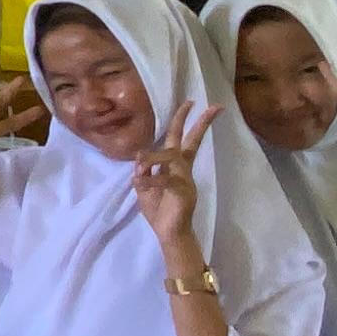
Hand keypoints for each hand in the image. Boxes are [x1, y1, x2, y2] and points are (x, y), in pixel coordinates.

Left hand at [130, 96, 219, 244]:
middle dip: (195, 121)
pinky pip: (166, 179)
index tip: (191, 103)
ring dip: (153, 158)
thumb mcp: (144, 188)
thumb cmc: (159, 211)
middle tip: (195, 102)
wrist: (169, 233)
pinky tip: (141, 181)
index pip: (181, 139)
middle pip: (190, 140)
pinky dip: (151, 179)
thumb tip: (140, 158)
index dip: (185, 121)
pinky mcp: (183, 192)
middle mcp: (183, 169)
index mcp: (175, 166)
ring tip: (141, 167)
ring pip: (172, 156)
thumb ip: (142, 172)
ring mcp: (186, 179)